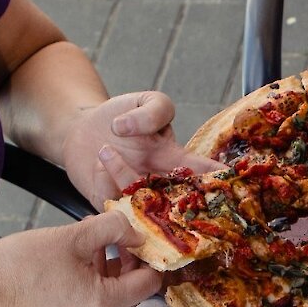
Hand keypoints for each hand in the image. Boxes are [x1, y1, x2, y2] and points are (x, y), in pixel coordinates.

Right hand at [0, 212, 162, 306]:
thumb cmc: (23, 261)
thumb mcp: (75, 236)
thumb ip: (114, 229)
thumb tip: (137, 233)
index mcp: (103, 306)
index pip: (148, 285)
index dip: (148, 258)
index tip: (139, 239)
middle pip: (132, 296)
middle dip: (128, 266)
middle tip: (115, 239)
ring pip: (111, 302)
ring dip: (109, 275)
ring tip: (91, 247)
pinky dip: (92, 288)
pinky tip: (75, 265)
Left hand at [55, 90, 219, 207]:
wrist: (81, 130)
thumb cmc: (120, 115)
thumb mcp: (146, 101)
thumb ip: (153, 110)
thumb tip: (129, 128)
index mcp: (176, 160)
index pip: (204, 174)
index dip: (219, 182)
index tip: (226, 183)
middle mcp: (160, 185)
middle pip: (176, 204)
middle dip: (174, 201)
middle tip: (153, 175)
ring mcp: (136, 197)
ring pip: (141, 204)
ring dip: (122, 175)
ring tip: (105, 150)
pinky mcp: (111, 205)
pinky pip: (112, 205)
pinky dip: (103, 183)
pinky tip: (98, 165)